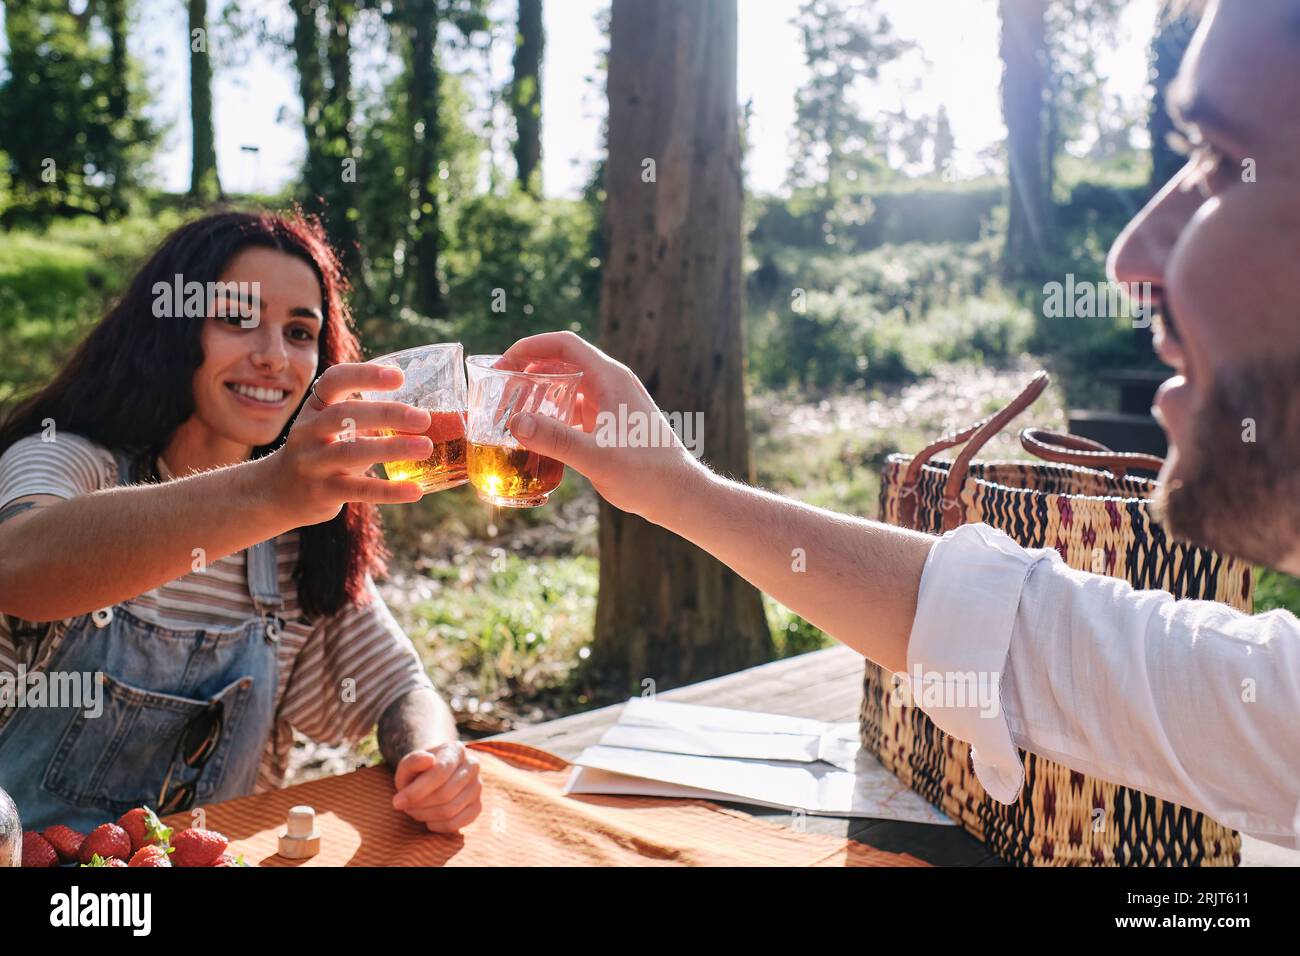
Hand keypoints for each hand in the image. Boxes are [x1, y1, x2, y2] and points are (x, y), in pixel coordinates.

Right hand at [265, 362, 433, 525]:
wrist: (277, 492)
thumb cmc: (319, 452)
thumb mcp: (328, 426)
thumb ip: (362, 415)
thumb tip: (421, 411)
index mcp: (315, 408)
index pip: (334, 381)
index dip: (365, 375)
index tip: (398, 376)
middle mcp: (309, 432)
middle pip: (344, 414)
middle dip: (386, 413)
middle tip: (423, 418)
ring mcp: (313, 463)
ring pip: (352, 452)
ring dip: (392, 448)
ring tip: (426, 447)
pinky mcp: (322, 492)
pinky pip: (359, 490)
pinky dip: (389, 491)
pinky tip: (415, 490)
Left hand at [391, 741, 482, 833]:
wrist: (434, 775)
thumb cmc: (419, 770)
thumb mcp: (408, 764)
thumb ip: (413, 761)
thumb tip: (428, 760)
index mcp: (456, 750)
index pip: (440, 772)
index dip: (417, 790)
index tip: (397, 802)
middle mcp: (472, 766)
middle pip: (445, 794)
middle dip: (419, 805)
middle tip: (406, 806)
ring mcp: (477, 787)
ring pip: (450, 810)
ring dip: (425, 815)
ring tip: (415, 811)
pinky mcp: (477, 806)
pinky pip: (457, 823)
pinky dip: (438, 826)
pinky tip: (428, 819)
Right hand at [501, 331, 707, 521]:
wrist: (680, 495)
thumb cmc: (647, 475)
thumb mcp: (597, 457)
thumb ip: (556, 439)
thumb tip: (516, 422)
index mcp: (610, 378)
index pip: (564, 344)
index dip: (529, 346)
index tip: (502, 362)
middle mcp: (612, 383)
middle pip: (563, 361)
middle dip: (528, 369)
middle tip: (499, 389)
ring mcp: (613, 402)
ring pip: (568, 385)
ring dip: (539, 392)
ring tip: (511, 410)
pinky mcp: (613, 422)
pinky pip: (576, 407)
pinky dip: (554, 412)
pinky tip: (537, 433)